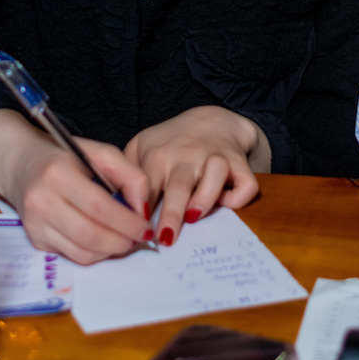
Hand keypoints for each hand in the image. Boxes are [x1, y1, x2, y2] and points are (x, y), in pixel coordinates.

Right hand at [0, 106, 151, 263]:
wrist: (21, 163)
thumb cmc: (63, 156)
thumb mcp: (99, 152)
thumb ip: (130, 175)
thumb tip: (144, 209)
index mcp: (57, 174)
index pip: (100, 207)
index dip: (128, 222)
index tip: (146, 227)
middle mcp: (42, 201)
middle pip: (91, 235)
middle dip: (123, 241)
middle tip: (139, 237)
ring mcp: (36, 224)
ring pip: (83, 252)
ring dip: (112, 251)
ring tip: (125, 238)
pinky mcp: (35, 239)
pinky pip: (73, 256)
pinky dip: (96, 253)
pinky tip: (104, 239)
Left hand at [125, 106, 266, 244]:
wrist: (212, 120)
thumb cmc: (171, 143)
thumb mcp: (141, 148)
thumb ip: (126, 173)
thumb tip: (112, 205)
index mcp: (158, 155)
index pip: (146, 184)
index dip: (140, 208)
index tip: (135, 230)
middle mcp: (186, 155)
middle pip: (179, 184)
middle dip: (172, 213)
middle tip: (165, 239)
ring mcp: (214, 157)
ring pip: (214, 174)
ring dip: (206, 197)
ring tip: (194, 217)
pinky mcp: (238, 163)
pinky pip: (245, 181)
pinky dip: (240, 196)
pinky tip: (227, 203)